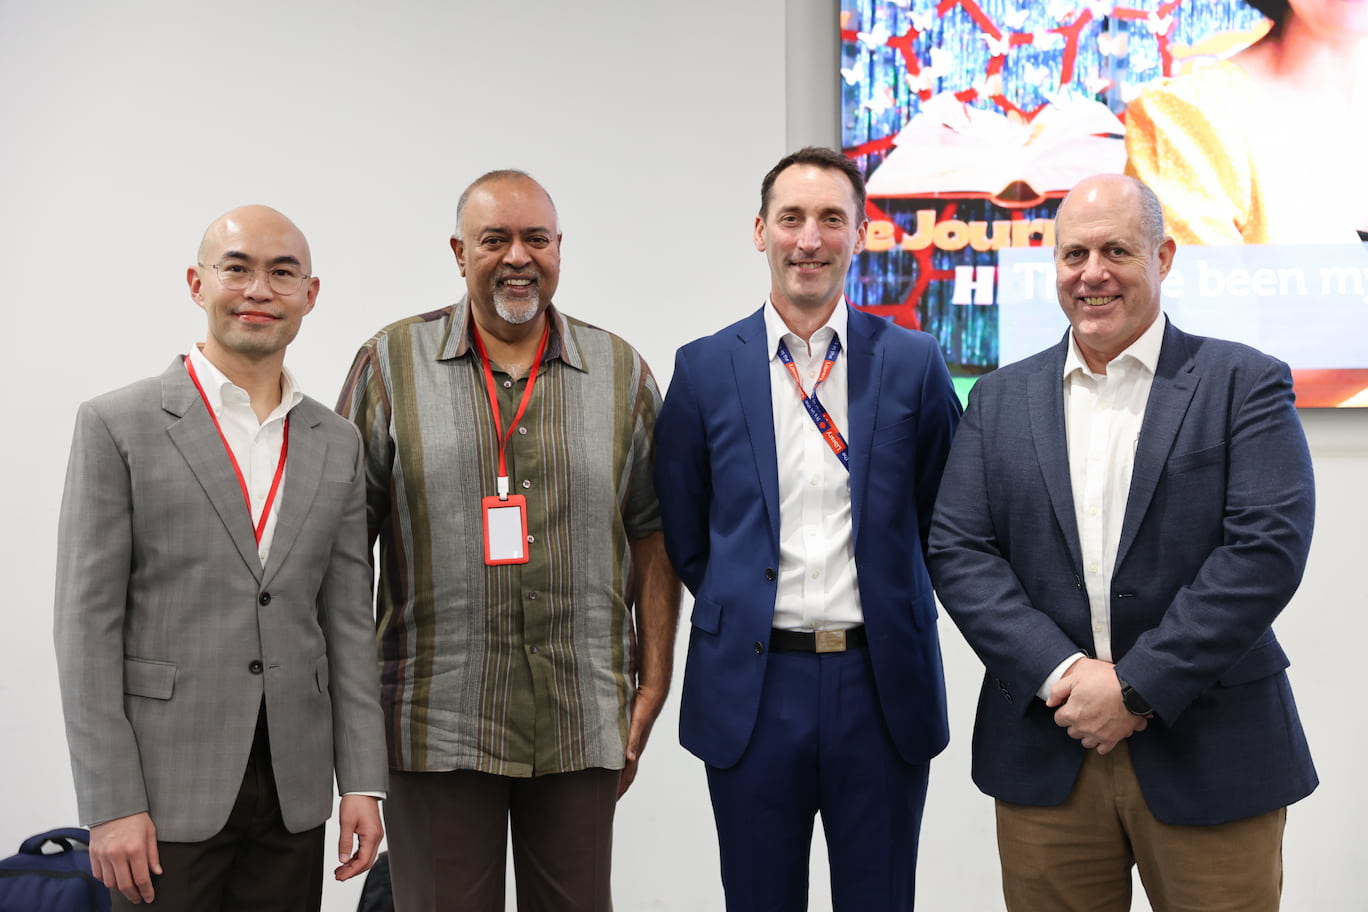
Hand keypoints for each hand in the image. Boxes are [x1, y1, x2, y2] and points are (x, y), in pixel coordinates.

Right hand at [90, 812, 159, 903]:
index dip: (146, 891)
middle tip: (138, 898)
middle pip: (125, 885)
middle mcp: (118, 854)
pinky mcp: (93, 854)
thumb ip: (153, 854)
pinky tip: (114, 880)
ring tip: (128, 890)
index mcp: (135, 848)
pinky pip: (98, 875)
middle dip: (133, 895)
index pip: (141, 878)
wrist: (113, 804)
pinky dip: (106, 881)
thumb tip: (157, 872)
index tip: (149, 897)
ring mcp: (103, 855)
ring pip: (110, 883)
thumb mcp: (150, 832)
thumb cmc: (134, 816)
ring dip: (120, 890)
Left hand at [334, 795, 382, 880]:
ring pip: (367, 857)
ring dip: (354, 865)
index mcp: (372, 835)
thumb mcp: (346, 823)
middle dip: (352, 871)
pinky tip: (348, 859)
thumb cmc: (355, 802)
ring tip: (340, 869)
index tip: (340, 876)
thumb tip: (343, 859)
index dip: (351, 871)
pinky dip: (357, 857)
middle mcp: (376, 837)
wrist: (362, 790)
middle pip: (367, 862)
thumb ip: (344, 843)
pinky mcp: (372, 833)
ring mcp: (376, 835)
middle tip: (339, 876)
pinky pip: (366, 850)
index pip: (362, 861)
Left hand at [618, 683, 666, 797]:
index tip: (612, 801)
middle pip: (628, 774)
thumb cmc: (644, 708)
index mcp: (636, 750)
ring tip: (609, 784)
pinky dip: (617, 760)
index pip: (628, 775)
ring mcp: (634, 742)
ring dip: (619, 776)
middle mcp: (635, 749)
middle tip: (609, 798)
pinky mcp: (630, 734)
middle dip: (619, 787)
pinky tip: (610, 758)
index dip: (620, 788)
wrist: (652, 694)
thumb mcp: (636, 725)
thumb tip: (631, 758)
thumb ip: (633, 741)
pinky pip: (624, 752)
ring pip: (626, 764)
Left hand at [1047, 657, 1146, 753]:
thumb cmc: (1104, 679)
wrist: (1132, 688)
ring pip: (1086, 742)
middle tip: (1085, 711)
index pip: (1059, 719)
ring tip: (1094, 722)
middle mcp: (1083, 727)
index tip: (1073, 705)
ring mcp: (1098, 735)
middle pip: (1072, 731)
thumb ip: (1058, 690)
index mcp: (1071, 713)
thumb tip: (1050, 703)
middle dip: (1076, 722)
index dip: (1065, 710)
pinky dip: (1102, 743)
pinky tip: (1104, 733)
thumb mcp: (1076, 676)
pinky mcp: (1113, 739)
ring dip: (1088, 733)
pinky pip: (1102, 749)